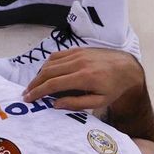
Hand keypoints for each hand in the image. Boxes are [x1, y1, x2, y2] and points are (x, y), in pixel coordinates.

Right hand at [21, 48, 143, 110]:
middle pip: (48, 72)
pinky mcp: (78, 49)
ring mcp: (77, 54)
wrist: (127, 67)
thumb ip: (76, 104)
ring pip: (50, 62)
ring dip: (39, 74)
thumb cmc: (114, 88)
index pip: (53, 84)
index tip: (28, 99)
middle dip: (34, 84)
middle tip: (26, 94)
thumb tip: (55, 104)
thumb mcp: (99, 102)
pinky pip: (57, 56)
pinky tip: (45, 73)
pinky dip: (48, 64)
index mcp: (84, 78)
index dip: (38, 92)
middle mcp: (78, 63)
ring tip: (34, 85)